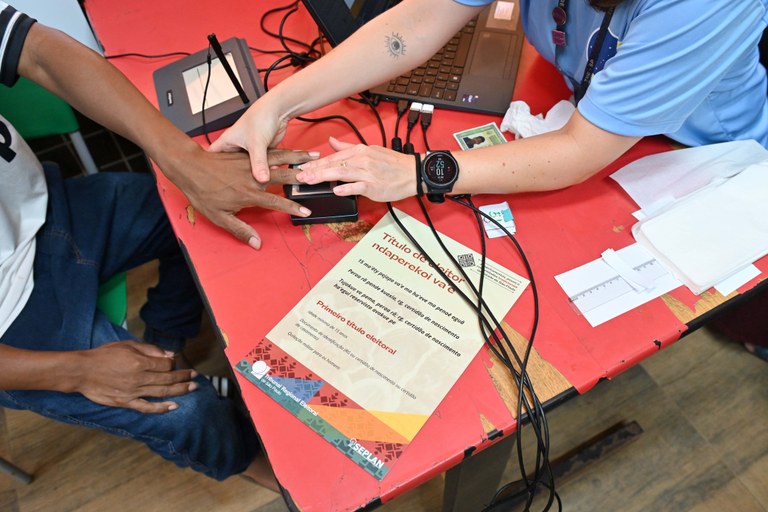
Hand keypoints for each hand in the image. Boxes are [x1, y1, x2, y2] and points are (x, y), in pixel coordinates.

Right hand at [74, 341, 196, 413]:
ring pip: (162, 393)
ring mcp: (133, 392)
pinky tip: (174, 407)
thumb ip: (150, 350)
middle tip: (195, 376)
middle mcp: (139, 378)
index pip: (166, 364)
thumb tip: (169, 355)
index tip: (177, 362)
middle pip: (168, 379)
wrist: (82, 371)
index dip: (174, 363)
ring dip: (180, 390)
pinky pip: (147, 407)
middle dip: (184, 376)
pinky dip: (161, 408)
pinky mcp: (126, 402)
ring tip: (192, 388)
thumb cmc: (104, 355)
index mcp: (140, 362)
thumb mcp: (127, 345)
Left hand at [159, 141, 317, 248]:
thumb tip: (256, 243)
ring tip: (314, 156)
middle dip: (303, 178)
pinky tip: (293, 150)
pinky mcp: (247, 155)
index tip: (306, 211)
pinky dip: (283, 151)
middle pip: (284, 177)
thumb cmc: (202, 192)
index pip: (276, 201)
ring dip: (298, 158)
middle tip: (319, 178)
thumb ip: (239, 229)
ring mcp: (252, 164)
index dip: (292, 207)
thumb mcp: (218, 217)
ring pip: (280, 160)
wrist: (190, 167)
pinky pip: (269, 152)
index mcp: (249, 194)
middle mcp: (254, 178)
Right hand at [208, 100, 288, 183]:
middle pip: (229, 167)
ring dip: (250, 176)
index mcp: (227, 142)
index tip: (205, 181)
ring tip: (250, 189)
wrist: (278, 110)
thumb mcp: (256, 143)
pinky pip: (261, 167)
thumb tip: (261, 180)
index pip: (210, 157)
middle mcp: (236, 147)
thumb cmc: (261, 118)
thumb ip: (258, 163)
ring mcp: (249, 151)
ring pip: (247, 169)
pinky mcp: (261, 153)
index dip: (206, 169)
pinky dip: (264, 172)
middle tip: (232, 190)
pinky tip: (267, 181)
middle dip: (231, 178)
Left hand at [295, 137, 416, 201]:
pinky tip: (336, 190)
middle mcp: (362, 160)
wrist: (412, 172)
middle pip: (334, 164)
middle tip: (299, 176)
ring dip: (324, 177)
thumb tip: (331, 141)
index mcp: (359, 151)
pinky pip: (358, 186)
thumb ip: (348, 147)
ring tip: (310, 181)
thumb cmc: (392, 164)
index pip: (333, 157)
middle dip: (314, 170)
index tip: (302, 168)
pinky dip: (346, 188)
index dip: (316, 163)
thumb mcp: (369, 150)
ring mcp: (367, 172)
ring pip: (341, 173)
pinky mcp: (374, 185)